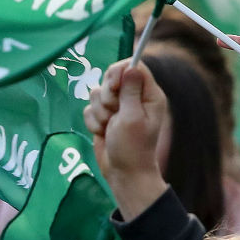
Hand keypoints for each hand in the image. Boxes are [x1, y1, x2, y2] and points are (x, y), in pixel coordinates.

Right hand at [83, 59, 169, 218]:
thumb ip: (130, 91)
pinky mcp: (104, 116)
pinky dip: (93, 121)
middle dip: (107, 94)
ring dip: (100, 111)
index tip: (114, 86)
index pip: (135, 67)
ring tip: (110, 126)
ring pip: (97, 93)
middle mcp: (134, 98)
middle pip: (112, 76)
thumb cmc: (132, 147)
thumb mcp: (132, 117)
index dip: (119, 71)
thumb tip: (131, 66)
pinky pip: (89, 108)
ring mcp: (118, 107)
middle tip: (114, 111)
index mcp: (149, 95)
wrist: (122, 172)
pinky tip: (103, 132)